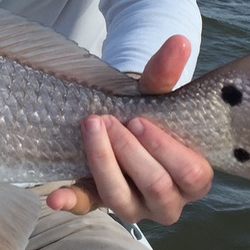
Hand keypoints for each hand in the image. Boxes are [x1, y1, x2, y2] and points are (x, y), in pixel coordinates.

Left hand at [45, 35, 212, 223]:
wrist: (123, 117)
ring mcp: (134, 206)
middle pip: (156, 188)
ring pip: (122, 200)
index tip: (139, 120)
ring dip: (103, 163)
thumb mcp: (156, 93)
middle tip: (108, 121)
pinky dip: (72, 202)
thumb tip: (179, 41)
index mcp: (194, 176)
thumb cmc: (150, 111)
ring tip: (90, 128)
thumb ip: (166, 72)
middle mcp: (168, 200)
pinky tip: (55, 196)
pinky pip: (88, 207)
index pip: (191, 174)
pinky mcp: (101, 202)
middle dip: (130, 153)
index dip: (165, 149)